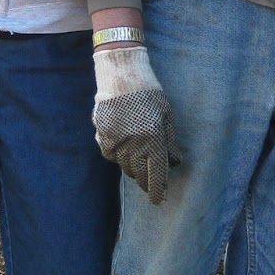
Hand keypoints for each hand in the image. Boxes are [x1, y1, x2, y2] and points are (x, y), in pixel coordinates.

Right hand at [91, 46, 180, 204]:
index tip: (159, 201)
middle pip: (138, 173)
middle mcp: (134, 143)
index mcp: (153, 138)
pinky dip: (117, 154)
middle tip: (149, 182)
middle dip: (145, 180)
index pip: (156, 173)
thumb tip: (173, 164)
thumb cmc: (149, 92)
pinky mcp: (101, 135)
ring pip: (124, 165)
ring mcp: (115, 139)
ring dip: (132, 166)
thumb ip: (170, 141)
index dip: (157, 190)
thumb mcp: (167, 114)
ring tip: (137, 157)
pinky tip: (123, 142)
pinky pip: (110, 154)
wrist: (121, 72)